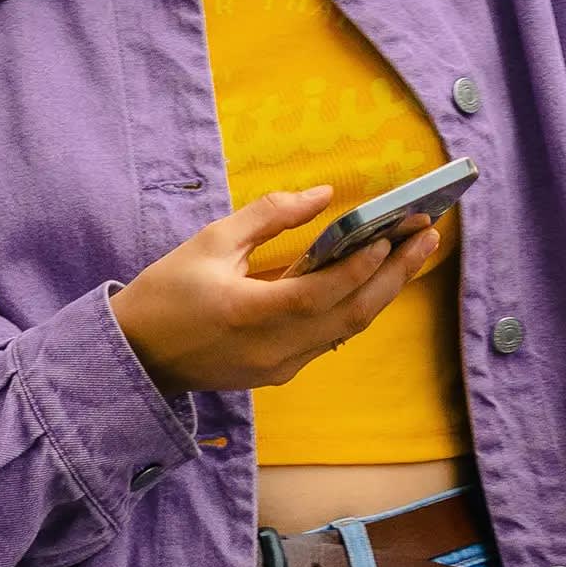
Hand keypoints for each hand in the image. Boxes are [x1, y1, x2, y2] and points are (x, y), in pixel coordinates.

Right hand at [109, 185, 440, 394]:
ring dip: (382, 290)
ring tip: (412, 252)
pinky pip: (328, 337)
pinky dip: (355, 306)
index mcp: (250, 314)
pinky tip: (373, 278)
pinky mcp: (280, 372)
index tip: (394, 231)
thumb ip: (268, 216)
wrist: (138, 357)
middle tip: (427, 235)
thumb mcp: (211, 242)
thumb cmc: (167, 292)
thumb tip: (321, 195)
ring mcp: (279, 366)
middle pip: (351, 315)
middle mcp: (273, 349)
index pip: (322, 292)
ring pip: (346, 329)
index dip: (362, 264)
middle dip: (394, 274)